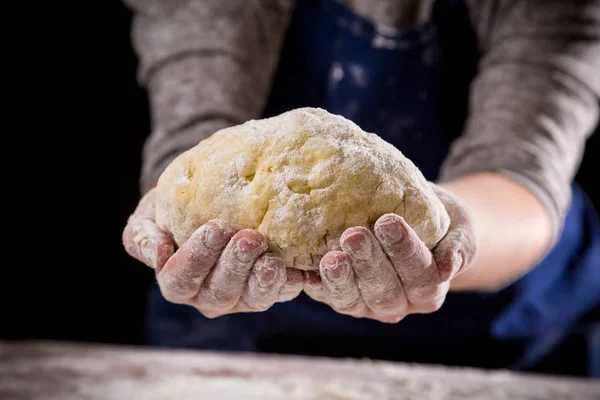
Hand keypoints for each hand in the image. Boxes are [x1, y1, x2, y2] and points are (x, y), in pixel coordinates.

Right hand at [122, 188, 303, 316]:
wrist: (208, 201)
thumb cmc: (174, 210)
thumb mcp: (150, 215)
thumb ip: (143, 234)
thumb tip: (156, 253)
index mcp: (178, 282)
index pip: (182, 279)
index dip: (196, 258)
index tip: (213, 228)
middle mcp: (209, 296)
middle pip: (220, 291)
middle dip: (235, 266)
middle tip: (249, 238)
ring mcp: (241, 296)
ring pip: (252, 298)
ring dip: (263, 280)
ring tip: (273, 259)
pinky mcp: (269, 290)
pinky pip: (282, 292)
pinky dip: (291, 282)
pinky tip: (300, 269)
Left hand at [304, 183, 476, 322]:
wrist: (408, 217)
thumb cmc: (437, 221)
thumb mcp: (459, 227)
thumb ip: (460, 246)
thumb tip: (449, 267)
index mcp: (428, 289)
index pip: (421, 276)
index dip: (405, 252)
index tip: (389, 221)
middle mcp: (397, 303)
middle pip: (384, 292)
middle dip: (369, 264)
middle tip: (354, 234)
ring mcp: (364, 302)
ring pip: (352, 300)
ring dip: (340, 279)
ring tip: (331, 255)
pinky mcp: (336, 294)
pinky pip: (324, 293)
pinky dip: (313, 282)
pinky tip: (303, 267)